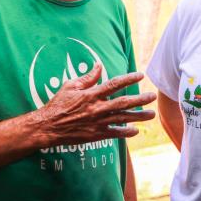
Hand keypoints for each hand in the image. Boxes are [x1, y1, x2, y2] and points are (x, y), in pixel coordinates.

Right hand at [37, 63, 156, 144]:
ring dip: (139, 116)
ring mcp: (97, 122)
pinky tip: (135, 130)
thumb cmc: (57, 105)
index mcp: (91, 94)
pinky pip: (114, 133)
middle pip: (124, 102)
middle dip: (140, 99)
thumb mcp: (70, 86)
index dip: (129, 78)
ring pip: (123, 118)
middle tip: (152, 97)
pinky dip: (126, 132)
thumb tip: (99, 65)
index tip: (140, 75)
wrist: (48, 127)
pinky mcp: (96, 134)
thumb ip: (87, 77)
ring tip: (151, 114)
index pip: (114, 84)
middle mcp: (97, 108)